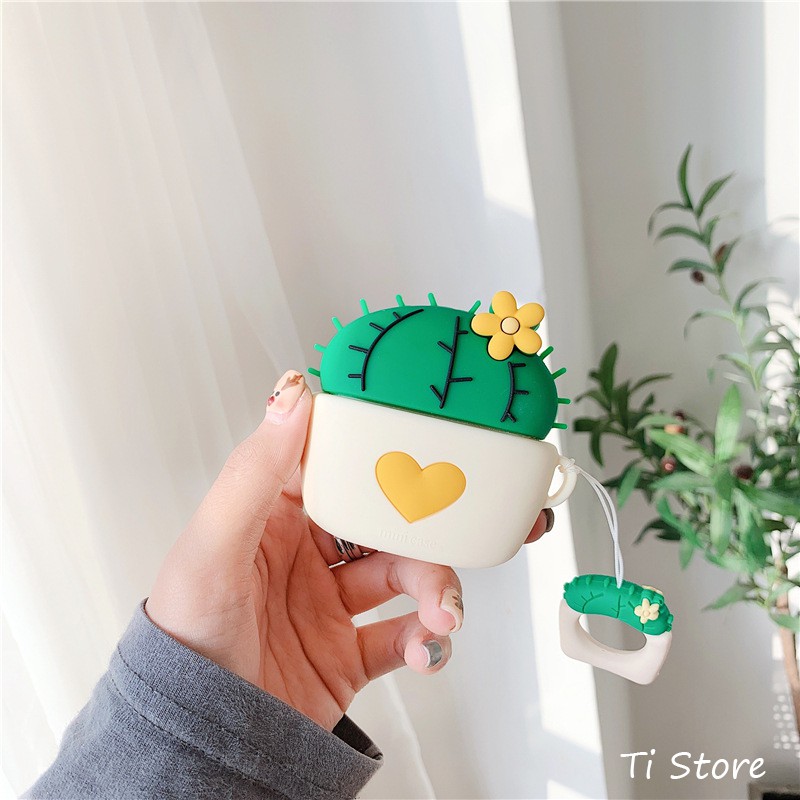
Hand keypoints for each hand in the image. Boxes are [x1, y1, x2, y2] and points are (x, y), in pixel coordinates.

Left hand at [146, 371, 553, 731]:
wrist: (197, 746)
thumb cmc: (185, 642)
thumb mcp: (213, 547)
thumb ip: (255, 472)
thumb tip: (292, 395)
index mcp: (272, 516)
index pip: (336, 467)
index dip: (379, 453)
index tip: (424, 444)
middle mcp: (305, 555)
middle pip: (384, 522)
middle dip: (425, 529)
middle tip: (453, 533)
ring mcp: (331, 605)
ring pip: (405, 577)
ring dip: (436, 589)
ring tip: (442, 613)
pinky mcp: (350, 653)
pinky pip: (405, 637)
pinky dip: (427, 642)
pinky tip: (427, 648)